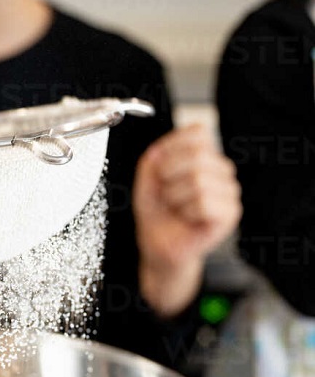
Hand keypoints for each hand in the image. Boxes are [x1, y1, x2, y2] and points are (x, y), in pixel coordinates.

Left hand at [133, 124, 241, 316]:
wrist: (158, 244)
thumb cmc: (156, 211)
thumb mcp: (146, 179)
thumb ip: (153, 158)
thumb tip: (163, 148)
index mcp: (204, 156)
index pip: (198, 132)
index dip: (172, 148)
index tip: (160, 169)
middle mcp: (220, 170)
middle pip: (198, 154)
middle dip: (169, 174)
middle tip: (165, 192)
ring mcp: (229, 191)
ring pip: (199, 180)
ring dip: (175, 197)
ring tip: (176, 206)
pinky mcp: (231, 213)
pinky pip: (205, 202)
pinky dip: (186, 211)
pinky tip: (187, 217)